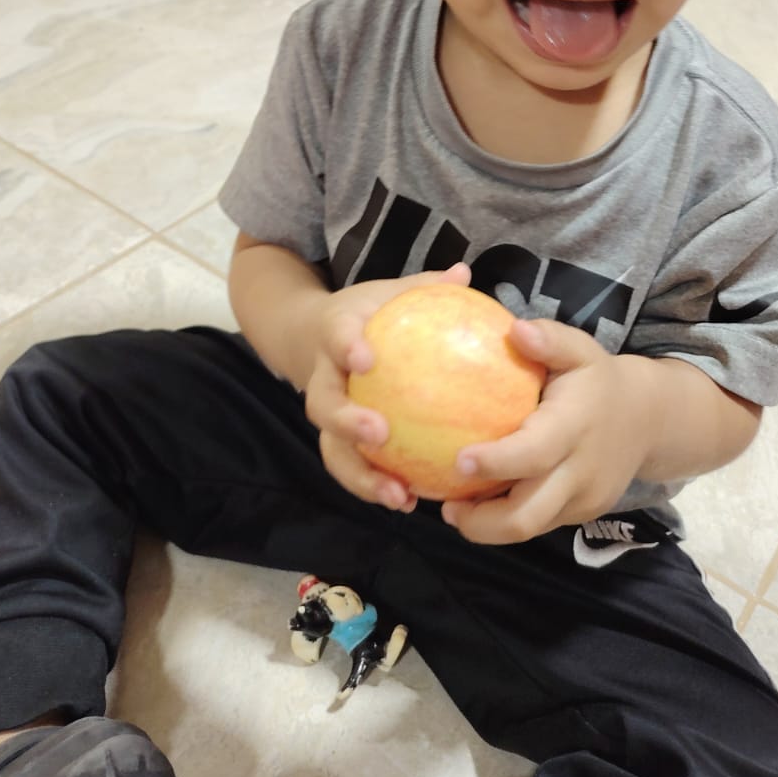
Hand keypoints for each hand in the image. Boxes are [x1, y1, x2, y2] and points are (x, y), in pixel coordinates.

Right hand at [303, 262, 470, 512]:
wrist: (314, 336)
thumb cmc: (367, 314)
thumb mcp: (389, 293)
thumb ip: (425, 286)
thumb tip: (464, 274)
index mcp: (336, 334)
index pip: (335, 337)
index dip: (345, 347)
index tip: (364, 358)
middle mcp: (323, 378)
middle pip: (322, 405)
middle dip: (346, 422)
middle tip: (378, 433)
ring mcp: (327, 415)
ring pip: (331, 449)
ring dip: (360, 475)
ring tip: (397, 495)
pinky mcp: (336, 443)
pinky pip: (351, 468)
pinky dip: (374, 488)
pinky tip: (409, 502)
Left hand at [441, 318, 656, 545]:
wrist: (648, 419)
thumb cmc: (597, 380)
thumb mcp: (580, 350)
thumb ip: (551, 340)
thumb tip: (516, 329)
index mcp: (573, 428)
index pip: (533, 454)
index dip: (496, 463)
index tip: (458, 460)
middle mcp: (579, 473)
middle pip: (526, 517)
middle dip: (480, 521)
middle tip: (444, 505)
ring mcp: (582, 500)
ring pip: (529, 529)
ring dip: (487, 527)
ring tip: (454, 510)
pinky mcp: (581, 514)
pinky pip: (539, 524)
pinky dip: (506, 519)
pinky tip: (481, 503)